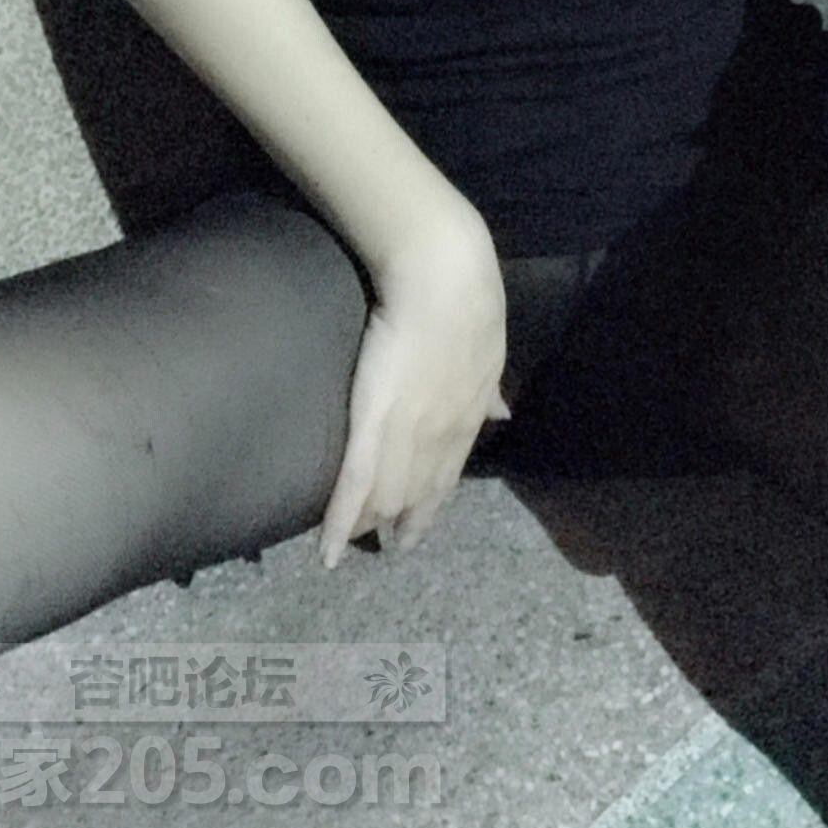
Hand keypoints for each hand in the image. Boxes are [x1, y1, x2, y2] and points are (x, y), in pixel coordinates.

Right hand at [318, 190, 511, 568]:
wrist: (444, 275)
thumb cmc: (468, 298)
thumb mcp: (492, 352)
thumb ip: (490, 391)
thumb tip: (501, 413)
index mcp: (469, 418)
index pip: (447, 474)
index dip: (431, 503)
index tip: (417, 525)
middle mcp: (442, 436)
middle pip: (418, 493)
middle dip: (403, 523)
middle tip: (387, 546)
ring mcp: (408, 431)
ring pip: (386, 496)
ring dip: (370, 525)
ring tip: (354, 545)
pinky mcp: (374, 421)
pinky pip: (356, 482)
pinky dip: (340, 522)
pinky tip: (326, 552)